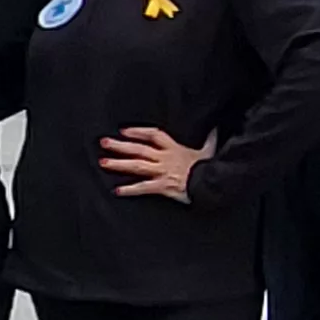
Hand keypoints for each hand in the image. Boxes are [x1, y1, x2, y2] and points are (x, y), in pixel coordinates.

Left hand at [98, 126, 217, 203]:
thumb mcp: (209, 151)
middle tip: (104, 142)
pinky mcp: (163, 186)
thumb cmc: (210, 168)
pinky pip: (143, 187)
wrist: (213, 183)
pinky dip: (130, 189)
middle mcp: (165, 158)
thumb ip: (210, 139)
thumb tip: (216, 128)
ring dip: (119, 164)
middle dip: (120, 145)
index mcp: (174, 148)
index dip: (138, 132)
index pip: (153, 135)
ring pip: (137, 166)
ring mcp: (162, 172)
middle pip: (139, 149)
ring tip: (103, 162)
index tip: (123, 131)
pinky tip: (117, 190)